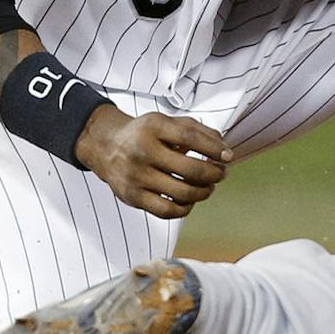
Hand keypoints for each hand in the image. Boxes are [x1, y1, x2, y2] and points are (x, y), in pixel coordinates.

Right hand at [75, 106, 233, 218]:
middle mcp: (142, 151)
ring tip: (208, 187)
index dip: (215, 148)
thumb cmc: (146, 135)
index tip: (228, 156)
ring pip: (182, 193)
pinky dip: (185, 208)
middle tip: (220, 173)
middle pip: (191, 169)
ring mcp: (136, 176)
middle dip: (214, 174)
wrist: (106, 146)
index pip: (191, 138)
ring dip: (204, 192)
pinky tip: (190, 199)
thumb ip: (198, 130)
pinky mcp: (132, 197)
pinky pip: (167, 210)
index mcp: (153, 127)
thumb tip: (225, 150)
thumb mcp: (167, 123)